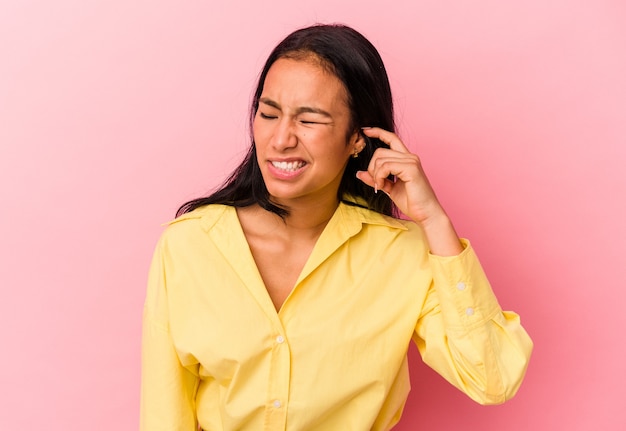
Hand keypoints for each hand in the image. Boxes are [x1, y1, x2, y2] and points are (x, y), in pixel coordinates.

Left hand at [355, 127, 462, 254]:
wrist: (426, 214)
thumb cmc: (412, 202)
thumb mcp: (389, 188)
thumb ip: (376, 179)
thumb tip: (359, 173)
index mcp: (406, 159)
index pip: (391, 138)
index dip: (378, 132)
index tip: (365, 131)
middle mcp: (410, 157)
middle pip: (380, 151)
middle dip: (372, 167)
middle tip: (376, 183)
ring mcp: (411, 161)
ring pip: (381, 159)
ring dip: (375, 174)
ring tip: (380, 187)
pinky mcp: (411, 168)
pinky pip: (385, 166)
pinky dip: (379, 177)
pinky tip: (382, 186)